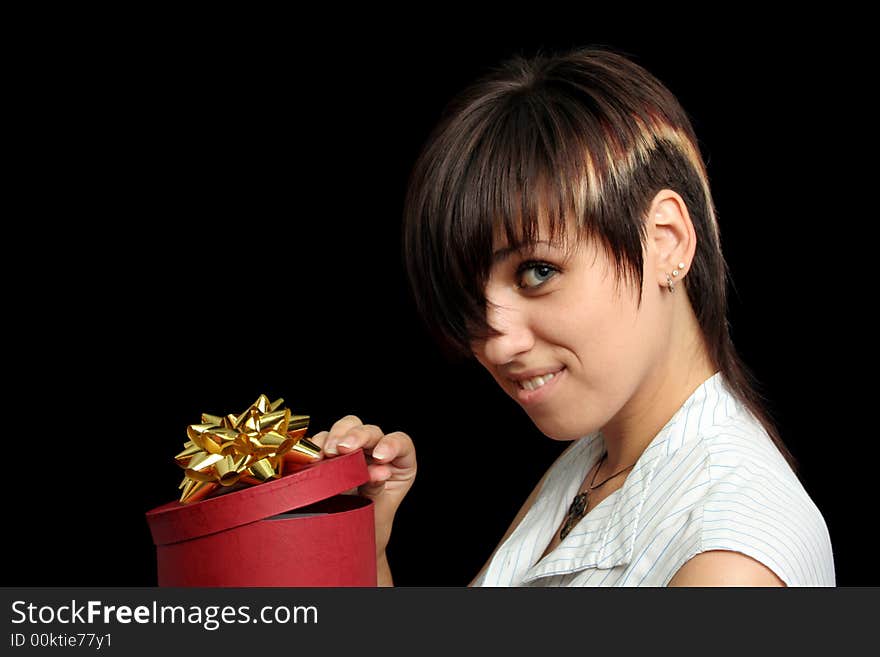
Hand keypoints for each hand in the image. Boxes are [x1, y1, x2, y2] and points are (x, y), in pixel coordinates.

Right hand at [310, 415, 415, 557]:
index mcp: (399, 463)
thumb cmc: (370, 526)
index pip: (400, 443)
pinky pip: (322, 441)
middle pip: (370, 431)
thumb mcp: (379, 511)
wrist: (348, 543)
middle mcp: (376, 452)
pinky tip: (314, 458)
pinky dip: (316, 446)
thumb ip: (378, 489)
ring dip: (334, 438)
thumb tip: (379, 472)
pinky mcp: (330, 455)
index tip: (379, 457)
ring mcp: (352, 451)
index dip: (391, 444)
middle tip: (343, 448)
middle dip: (356, 436)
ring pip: (346, 427)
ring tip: (327, 454)